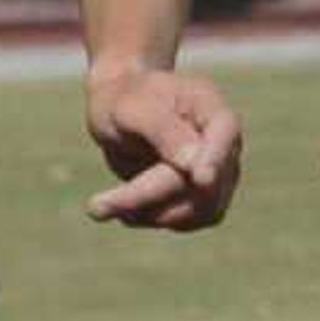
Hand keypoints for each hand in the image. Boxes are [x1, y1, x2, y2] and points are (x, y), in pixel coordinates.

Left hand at [87, 66, 241, 229]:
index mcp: (210, 107)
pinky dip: (154, 218)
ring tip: (103, 206)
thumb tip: (196, 168)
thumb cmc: (124, 99)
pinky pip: (189, 221)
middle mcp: (223, 144)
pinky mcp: (204, 197)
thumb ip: (164, 132)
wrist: (119, 107)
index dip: (215, 159)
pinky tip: (124, 209)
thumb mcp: (133, 108)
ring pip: (198, 211)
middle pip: (202, 184)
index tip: (200, 179)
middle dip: (148, 196)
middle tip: (95, 206)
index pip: (225, 134)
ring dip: (151, 213)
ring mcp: (219, 173)